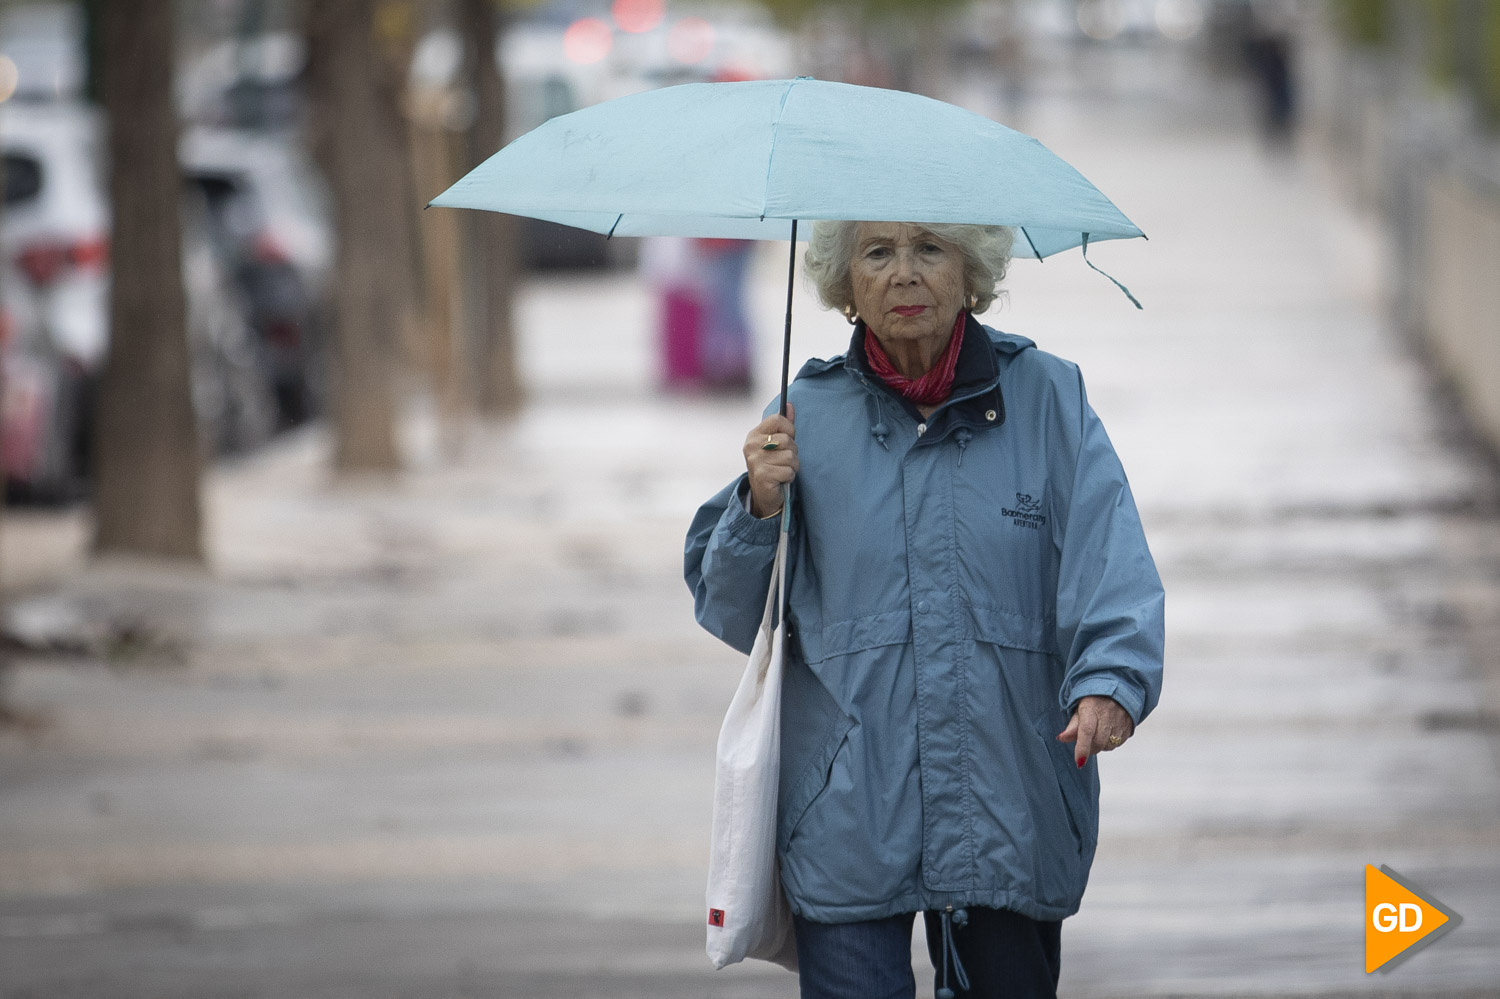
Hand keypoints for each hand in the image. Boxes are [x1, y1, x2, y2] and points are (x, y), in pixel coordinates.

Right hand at [743, 403, 796, 517]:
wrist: (764, 495)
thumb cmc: (772, 466)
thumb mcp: (776, 443)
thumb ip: (783, 425)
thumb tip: (790, 405)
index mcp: (754, 435)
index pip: (777, 419)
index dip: (789, 429)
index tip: (788, 438)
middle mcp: (752, 446)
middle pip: (787, 439)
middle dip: (793, 452)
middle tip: (784, 460)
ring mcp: (755, 461)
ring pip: (790, 456)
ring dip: (792, 466)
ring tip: (782, 470)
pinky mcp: (762, 476)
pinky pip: (789, 471)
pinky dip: (789, 477)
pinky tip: (780, 480)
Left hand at [1057, 695, 1133, 767]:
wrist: (1118, 688)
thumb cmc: (1094, 700)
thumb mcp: (1080, 708)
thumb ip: (1072, 726)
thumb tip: (1061, 738)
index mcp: (1091, 708)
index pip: (1086, 731)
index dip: (1082, 748)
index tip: (1079, 762)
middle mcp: (1108, 714)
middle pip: (1098, 742)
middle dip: (1089, 749)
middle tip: (1085, 743)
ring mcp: (1120, 721)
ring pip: (1108, 746)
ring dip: (1100, 746)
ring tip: (1097, 734)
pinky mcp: (1129, 726)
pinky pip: (1117, 744)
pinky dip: (1109, 744)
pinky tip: (1107, 733)